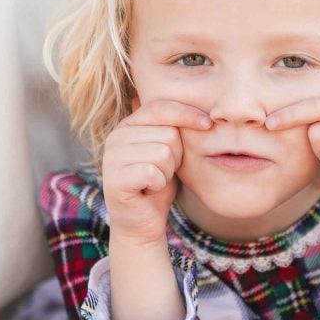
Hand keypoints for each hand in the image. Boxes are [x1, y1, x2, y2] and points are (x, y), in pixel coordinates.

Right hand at [102, 100, 211, 247]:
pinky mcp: (114, 179)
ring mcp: (111, 158)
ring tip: (155, 181)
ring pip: (163, 153)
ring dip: (167, 172)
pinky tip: (148, 190)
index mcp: (128, 125)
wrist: (142, 223)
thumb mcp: (169, 151)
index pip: (160, 107)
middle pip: (168, 134)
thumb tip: (193, 96)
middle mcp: (116, 137)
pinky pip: (153, 172)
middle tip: (163, 171)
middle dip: (176, 156)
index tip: (207, 124)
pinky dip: (158, 185)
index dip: (186, 113)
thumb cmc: (158, 184)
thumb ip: (173, 127)